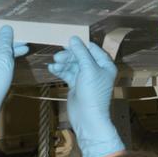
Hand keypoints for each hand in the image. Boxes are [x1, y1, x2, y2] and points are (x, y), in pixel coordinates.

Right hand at [48, 36, 124, 156]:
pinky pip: (68, 74)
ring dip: (63, 63)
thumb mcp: (88, 69)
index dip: (80, 45)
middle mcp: (96, 70)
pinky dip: (60, 71)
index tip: (67, 41)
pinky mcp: (77, 85)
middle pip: (80, 56)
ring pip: (73, 65)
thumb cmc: (92, 93)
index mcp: (105, 65)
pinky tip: (52, 69)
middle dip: (69, 55)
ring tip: (54, 64)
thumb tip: (73, 38)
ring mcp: (86, 78)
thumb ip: (81, 53)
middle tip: (58, 56)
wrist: (87, 118)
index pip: (92, 49)